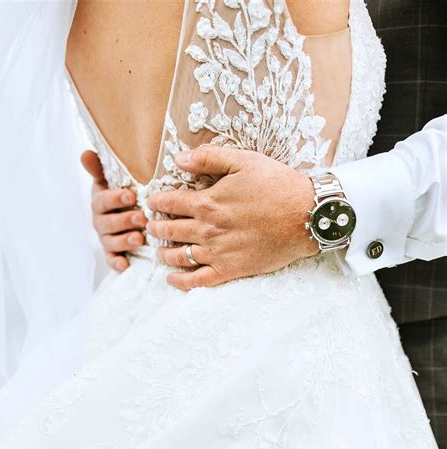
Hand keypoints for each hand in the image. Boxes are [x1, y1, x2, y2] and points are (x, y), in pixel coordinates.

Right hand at [81, 151, 147, 271]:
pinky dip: (117, 263)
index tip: (132, 195)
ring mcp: (106, 239)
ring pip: (111, 242)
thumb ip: (99, 169)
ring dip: (124, 241)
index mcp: (100, 202)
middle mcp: (100, 222)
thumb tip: (85, 153)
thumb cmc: (119, 194)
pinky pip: (111, 260)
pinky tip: (125, 265)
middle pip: (109, 223)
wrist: (122, 214)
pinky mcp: (112, 254)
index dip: (116, 198)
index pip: (104, 200)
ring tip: (139, 238)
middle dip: (125, 220)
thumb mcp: (109, 180)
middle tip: (142, 217)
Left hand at [146, 146, 317, 289]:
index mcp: (208, 202)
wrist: (306, 217)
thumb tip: (179, 159)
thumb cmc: (278, 186)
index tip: (151, 203)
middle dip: (156, 227)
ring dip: (164, 254)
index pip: (170, 202)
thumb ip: (210, 158)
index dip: (157, 202)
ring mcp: (217, 252)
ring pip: (179, 256)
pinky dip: (181, 281)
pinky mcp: (230, 270)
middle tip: (150, 226)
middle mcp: (207, 229)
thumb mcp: (245, 161)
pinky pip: (198, 281)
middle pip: (170, 230)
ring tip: (159, 251)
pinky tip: (172, 279)